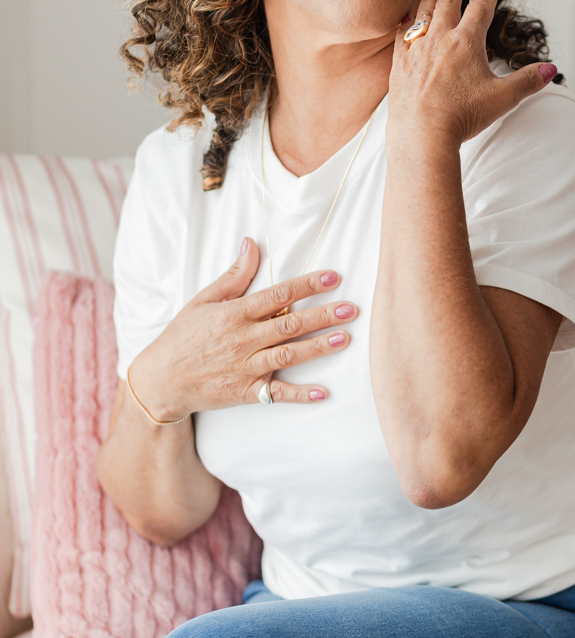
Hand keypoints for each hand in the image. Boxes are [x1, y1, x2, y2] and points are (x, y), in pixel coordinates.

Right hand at [127, 239, 355, 420]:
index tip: (333, 277)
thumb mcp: (203, 300)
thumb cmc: (183, 336)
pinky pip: (276, 394)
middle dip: (322, 315)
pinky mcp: (245, 392)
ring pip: (288, 355)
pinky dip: (300, 394)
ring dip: (318, 347)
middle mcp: (242, 340)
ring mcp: (245, 368)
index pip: (278, 295)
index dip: (307, 285)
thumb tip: (251, 243)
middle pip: (289, 325)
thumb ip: (234, 275)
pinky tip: (323, 392)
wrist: (161, 380)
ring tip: (345, 338)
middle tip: (351, 309)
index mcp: (234, 314)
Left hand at [388, 0, 555, 147]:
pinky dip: (406, 21)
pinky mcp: (400, 64)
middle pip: (448, 1)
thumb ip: (527, 81)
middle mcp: (440, 39)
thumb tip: (550, 69)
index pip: (481, 5)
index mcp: (467, 42)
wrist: (422, 133)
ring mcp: (417, 50)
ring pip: (424, 12)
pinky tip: (406, 17)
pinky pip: (402, 35)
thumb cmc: (461, 116)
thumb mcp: (502, 98)